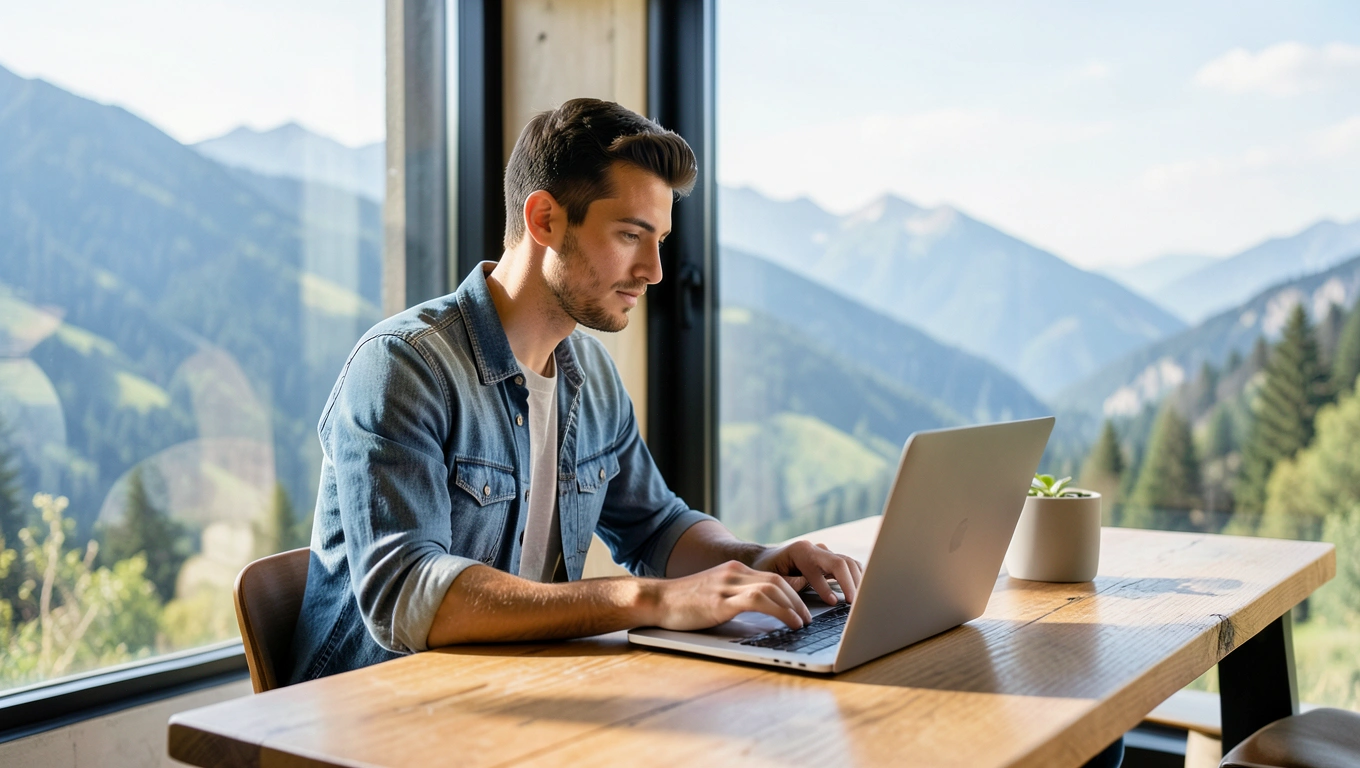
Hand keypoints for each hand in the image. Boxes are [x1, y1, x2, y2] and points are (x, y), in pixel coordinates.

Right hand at [643, 561, 812, 630]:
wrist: (655, 600)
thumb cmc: (682, 604)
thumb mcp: (715, 596)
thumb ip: (736, 598)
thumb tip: (761, 612)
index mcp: (733, 571)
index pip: (772, 577)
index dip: (793, 592)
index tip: (803, 608)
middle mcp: (733, 573)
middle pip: (777, 580)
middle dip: (798, 599)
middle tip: (808, 618)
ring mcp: (727, 585)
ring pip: (772, 588)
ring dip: (793, 606)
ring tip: (803, 622)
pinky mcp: (721, 600)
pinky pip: (759, 600)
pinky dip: (780, 610)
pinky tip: (790, 622)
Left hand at [750, 540, 863, 605]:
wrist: (765, 558)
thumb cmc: (766, 569)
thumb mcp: (771, 577)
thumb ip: (792, 584)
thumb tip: (814, 589)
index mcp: (800, 551)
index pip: (819, 570)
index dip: (827, 588)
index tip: (835, 603)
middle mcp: (815, 548)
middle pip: (840, 563)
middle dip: (850, 584)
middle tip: (855, 604)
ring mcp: (825, 553)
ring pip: (849, 563)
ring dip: (857, 581)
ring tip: (861, 601)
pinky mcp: (830, 560)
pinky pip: (850, 566)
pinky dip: (858, 577)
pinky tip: (862, 591)